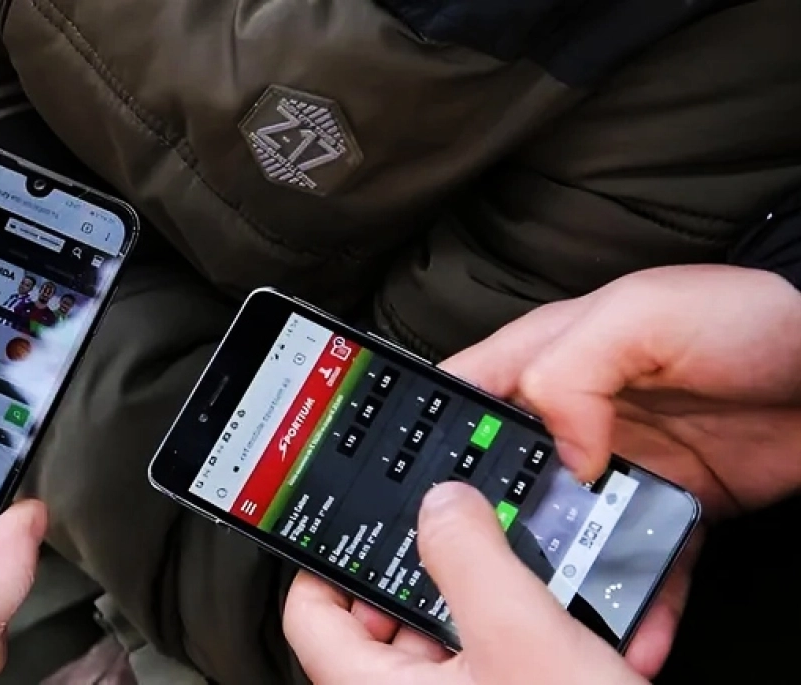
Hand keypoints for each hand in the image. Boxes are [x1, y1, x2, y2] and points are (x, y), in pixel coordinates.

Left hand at [285, 482, 644, 684]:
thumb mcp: (519, 638)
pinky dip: (552, 642)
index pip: (311, 613)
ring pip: (471, 641)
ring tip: (553, 569)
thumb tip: (440, 505)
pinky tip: (605, 625)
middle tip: (479, 531)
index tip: (360, 521)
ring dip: (515, 602)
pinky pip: (519, 669)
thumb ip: (470, 558)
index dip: (329, 558)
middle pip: (399, 618)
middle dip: (449, 570)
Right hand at [427, 263, 800, 672]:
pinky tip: (634, 629)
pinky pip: (639, 562)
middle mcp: (571, 416)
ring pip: (565, 532)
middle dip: (488, 526)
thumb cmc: (744, 319)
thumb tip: (557, 452)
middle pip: (502, 479)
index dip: (430, 439)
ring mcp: (618, 465)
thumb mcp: (642, 314)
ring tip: (557, 616)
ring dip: (559, 576)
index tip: (419, 490)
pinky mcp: (667, 505)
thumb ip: (574, 369)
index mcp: (545, 358)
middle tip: (485, 571)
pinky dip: (635, 600)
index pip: (461, 396)